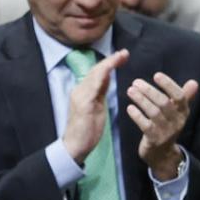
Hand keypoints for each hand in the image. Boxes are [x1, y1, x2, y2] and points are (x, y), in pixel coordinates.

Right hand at [61, 48, 128, 166]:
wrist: (75, 146)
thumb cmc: (87, 129)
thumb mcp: (97, 107)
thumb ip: (100, 92)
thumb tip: (107, 78)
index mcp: (84, 91)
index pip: (97, 73)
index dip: (109, 63)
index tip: (122, 56)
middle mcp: (80, 90)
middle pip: (96, 71)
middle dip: (110, 60)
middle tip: (124, 53)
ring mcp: (80, 96)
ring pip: (94, 75)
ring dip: (108, 65)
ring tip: (120, 57)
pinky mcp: (83, 104)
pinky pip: (92, 87)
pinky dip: (101, 77)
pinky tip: (109, 70)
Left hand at [126, 72, 198, 180]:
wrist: (163, 154)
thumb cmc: (168, 127)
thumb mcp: (178, 113)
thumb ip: (184, 97)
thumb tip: (194, 83)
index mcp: (183, 112)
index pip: (179, 96)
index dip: (168, 85)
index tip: (156, 75)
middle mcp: (176, 121)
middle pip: (164, 103)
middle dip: (149, 91)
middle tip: (136, 82)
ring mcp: (165, 131)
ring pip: (154, 112)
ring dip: (141, 100)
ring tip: (130, 91)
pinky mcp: (154, 140)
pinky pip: (145, 125)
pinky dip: (137, 115)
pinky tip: (130, 107)